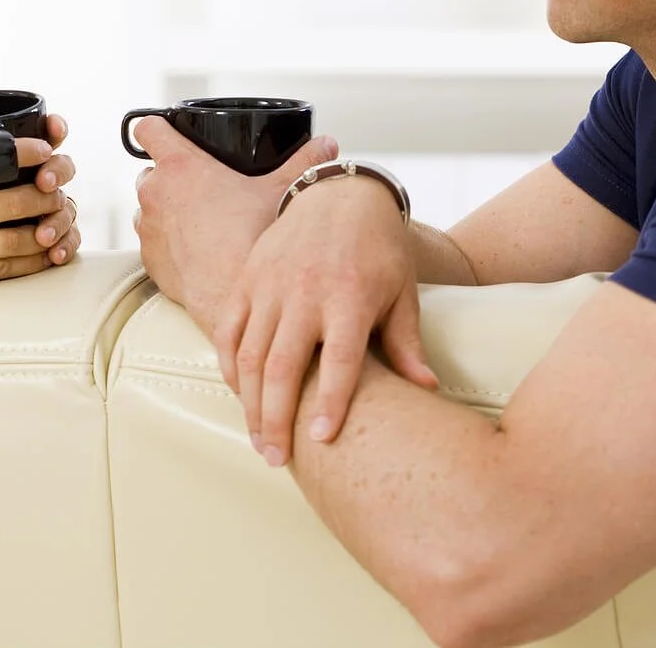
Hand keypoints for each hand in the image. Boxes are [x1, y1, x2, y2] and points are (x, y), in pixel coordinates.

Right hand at [0, 138, 65, 332]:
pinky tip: (48, 254)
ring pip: (13, 239)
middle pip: (9, 201)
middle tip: (60, 186)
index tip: (44, 146)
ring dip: (45, 229)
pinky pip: (1, 270)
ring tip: (62, 219)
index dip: (21, 152)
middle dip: (45, 193)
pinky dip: (31, 261)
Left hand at [31, 114, 80, 265]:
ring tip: (43, 234)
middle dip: (56, 172)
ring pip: (66, 206)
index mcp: (14, 160)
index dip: (54, 127)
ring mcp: (47, 209)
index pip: (43, 135)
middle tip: (43, 182)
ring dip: (59, 219)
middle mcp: (36, 180)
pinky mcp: (51, 236)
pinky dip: (66, 245)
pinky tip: (54, 254)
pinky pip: (69, 238)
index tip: (54, 129)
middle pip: (60, 167)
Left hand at [131, 116, 337, 334]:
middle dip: (171, 175)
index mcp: (179, 166)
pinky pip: (152, 242)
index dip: (157, 127)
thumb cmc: (252, 239)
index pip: (147, 128)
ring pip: (149, 207)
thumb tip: (326, 145)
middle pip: (151, 169)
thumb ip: (304, 161)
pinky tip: (196, 249)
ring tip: (201, 220)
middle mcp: (154, 194)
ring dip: (167, 209)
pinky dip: (168, 242)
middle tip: (202, 186)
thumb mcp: (283, 189)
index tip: (168, 132)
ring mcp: (148, 228)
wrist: (234, 293)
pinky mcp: (149, 259)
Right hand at [225, 173, 438, 468]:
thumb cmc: (379, 250)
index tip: (322, 440)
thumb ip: (407, 344)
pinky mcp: (248, 279)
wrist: (339, 195)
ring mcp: (270, 285)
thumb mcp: (402, 293)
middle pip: (283, 366)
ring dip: (250, 404)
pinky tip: (239, 397)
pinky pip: (228, 330)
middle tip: (276, 460)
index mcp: (350, 297)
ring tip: (259, 440)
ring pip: (249, 355)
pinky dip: (228, 367)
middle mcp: (305, 292)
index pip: (340, 361)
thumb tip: (427, 391)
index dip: (331, 403)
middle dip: (277, 419)